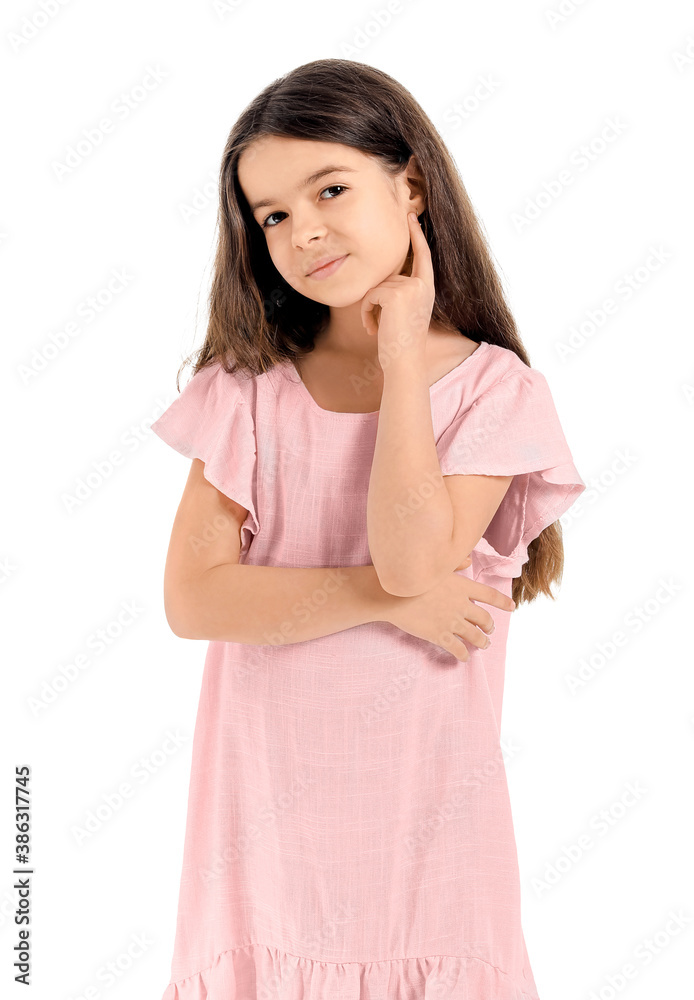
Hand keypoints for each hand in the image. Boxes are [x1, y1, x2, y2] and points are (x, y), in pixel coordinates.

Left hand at [360, 212, 434, 365]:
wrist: (404, 361)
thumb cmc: (401, 343)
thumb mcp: (405, 313)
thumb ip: (401, 292)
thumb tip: (383, 278)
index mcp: (427, 288)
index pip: (422, 256)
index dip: (416, 236)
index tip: (410, 216)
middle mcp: (421, 284)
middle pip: (387, 277)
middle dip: (376, 301)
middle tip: (378, 327)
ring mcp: (410, 288)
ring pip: (376, 287)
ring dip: (369, 309)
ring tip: (376, 329)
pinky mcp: (395, 294)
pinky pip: (370, 295)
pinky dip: (365, 312)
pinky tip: (373, 329)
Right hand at [382, 556, 515, 661]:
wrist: (391, 595)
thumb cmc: (411, 577)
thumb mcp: (435, 566)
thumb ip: (455, 563)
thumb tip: (468, 560)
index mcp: (462, 587)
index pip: (490, 595)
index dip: (503, 602)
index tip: (511, 607)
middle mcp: (460, 605)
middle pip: (485, 619)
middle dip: (490, 626)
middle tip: (490, 630)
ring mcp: (451, 621)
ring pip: (475, 636)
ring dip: (482, 642)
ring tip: (483, 645)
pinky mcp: (439, 635)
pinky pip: (457, 649)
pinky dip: (463, 655)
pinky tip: (464, 657)